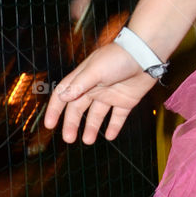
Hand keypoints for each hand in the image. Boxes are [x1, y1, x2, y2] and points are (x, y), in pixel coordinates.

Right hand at [42, 43, 158, 144]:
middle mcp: (94, 88)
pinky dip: (114, 127)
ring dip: (91, 128)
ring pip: (96, 115)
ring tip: (88, 141)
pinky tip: (110, 137)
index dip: (55, 109)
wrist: (146, 55)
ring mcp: (110, 95)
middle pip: (78, 109)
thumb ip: (79, 85)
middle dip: (72, 124)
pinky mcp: (126, 101)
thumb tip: (62, 98)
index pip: (63, 95)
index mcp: (83, 79)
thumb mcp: (95, 71)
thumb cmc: (118, 58)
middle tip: (69, 139)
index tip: (49, 125)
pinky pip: (118, 117)